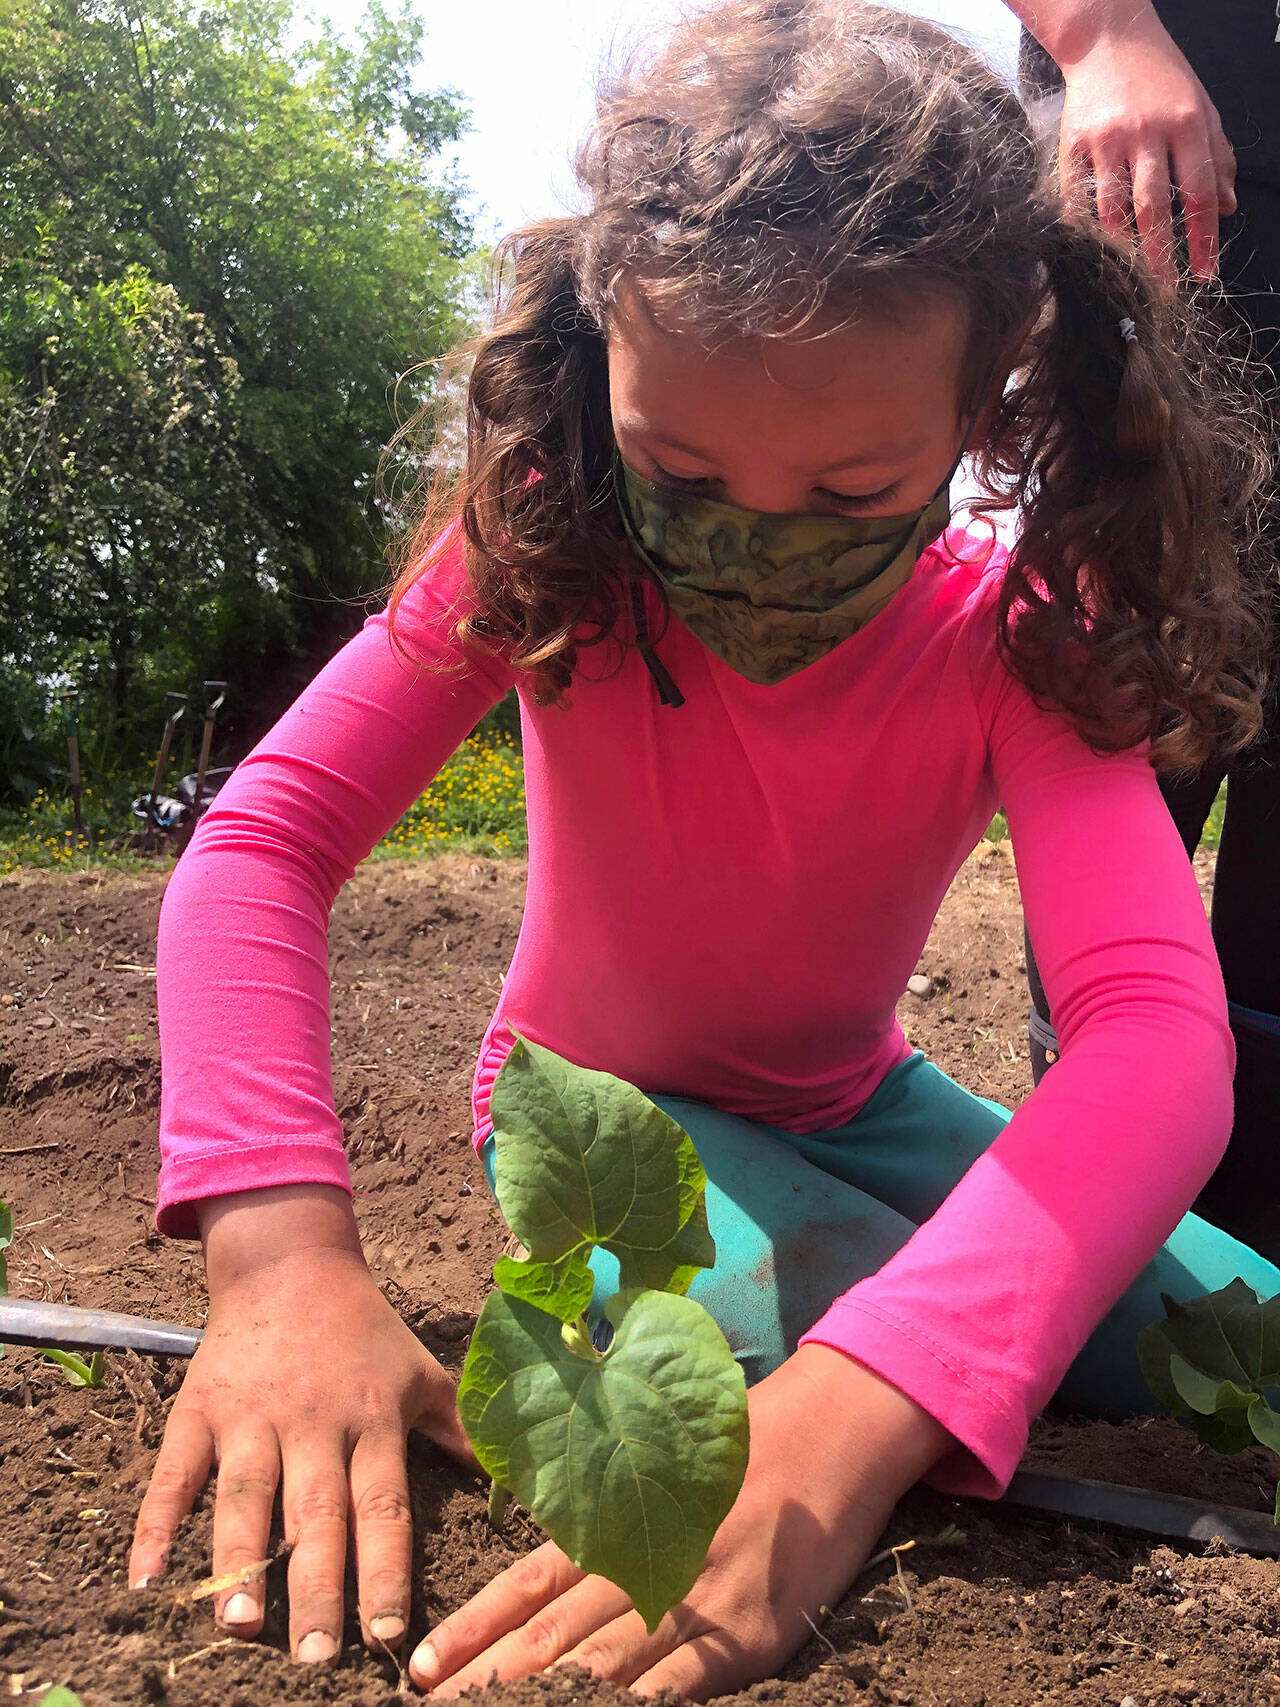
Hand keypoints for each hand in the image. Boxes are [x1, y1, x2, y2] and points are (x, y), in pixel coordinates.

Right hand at [129, 1186, 475, 1664]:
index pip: (382, 1505)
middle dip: (317, 1587)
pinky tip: (144, 1577)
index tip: (387, 1633)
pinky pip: (175, 1472)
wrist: (289, 1263)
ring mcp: (251, 1416)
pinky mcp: (200, 1409)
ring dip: (240, 1561)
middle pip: (316, 1513)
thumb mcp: (418, 1370)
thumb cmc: (364, 1329)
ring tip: (239, 1625)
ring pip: (246, 1496)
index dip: (386, 1568)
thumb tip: (510, 1485)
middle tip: (315, 1657)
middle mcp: (313, 1422)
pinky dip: (156, 1523)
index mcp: (371, 1417)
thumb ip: (457, 1429)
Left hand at [407, 1343, 951, 1700]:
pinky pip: (678, 1687)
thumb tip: (546, 1578)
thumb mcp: (663, 1471)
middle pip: (548, 1639)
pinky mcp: (746, 1633)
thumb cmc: (742, 1448)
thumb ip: (610, 1519)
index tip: (421, 1668)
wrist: (831, 1430)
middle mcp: (644, 1560)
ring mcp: (695, 1600)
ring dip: (542, 1704)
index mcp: (618, 1520)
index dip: (472, 1630)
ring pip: (599, 1671)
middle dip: (485, 1685)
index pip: (526, 1586)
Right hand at [1056, 22, 1235, 289]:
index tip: (1205, 274)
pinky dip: (1085, 230)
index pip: (1199, 193)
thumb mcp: (1201, 108)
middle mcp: (1145, 132)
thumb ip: (1218, 156)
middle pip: (1154, 209)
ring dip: (1122, 249)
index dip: (1203, 239)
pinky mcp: (1072, 146)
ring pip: (1112, 210)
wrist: (1108, 41)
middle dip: (1161, 257)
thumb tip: (1226, 208)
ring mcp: (1105, 140)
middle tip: (1165, 291)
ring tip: (1130, 272)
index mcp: (1185, 124)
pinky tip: (1096, 248)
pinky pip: (1076, 201)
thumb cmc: (1161, 78)